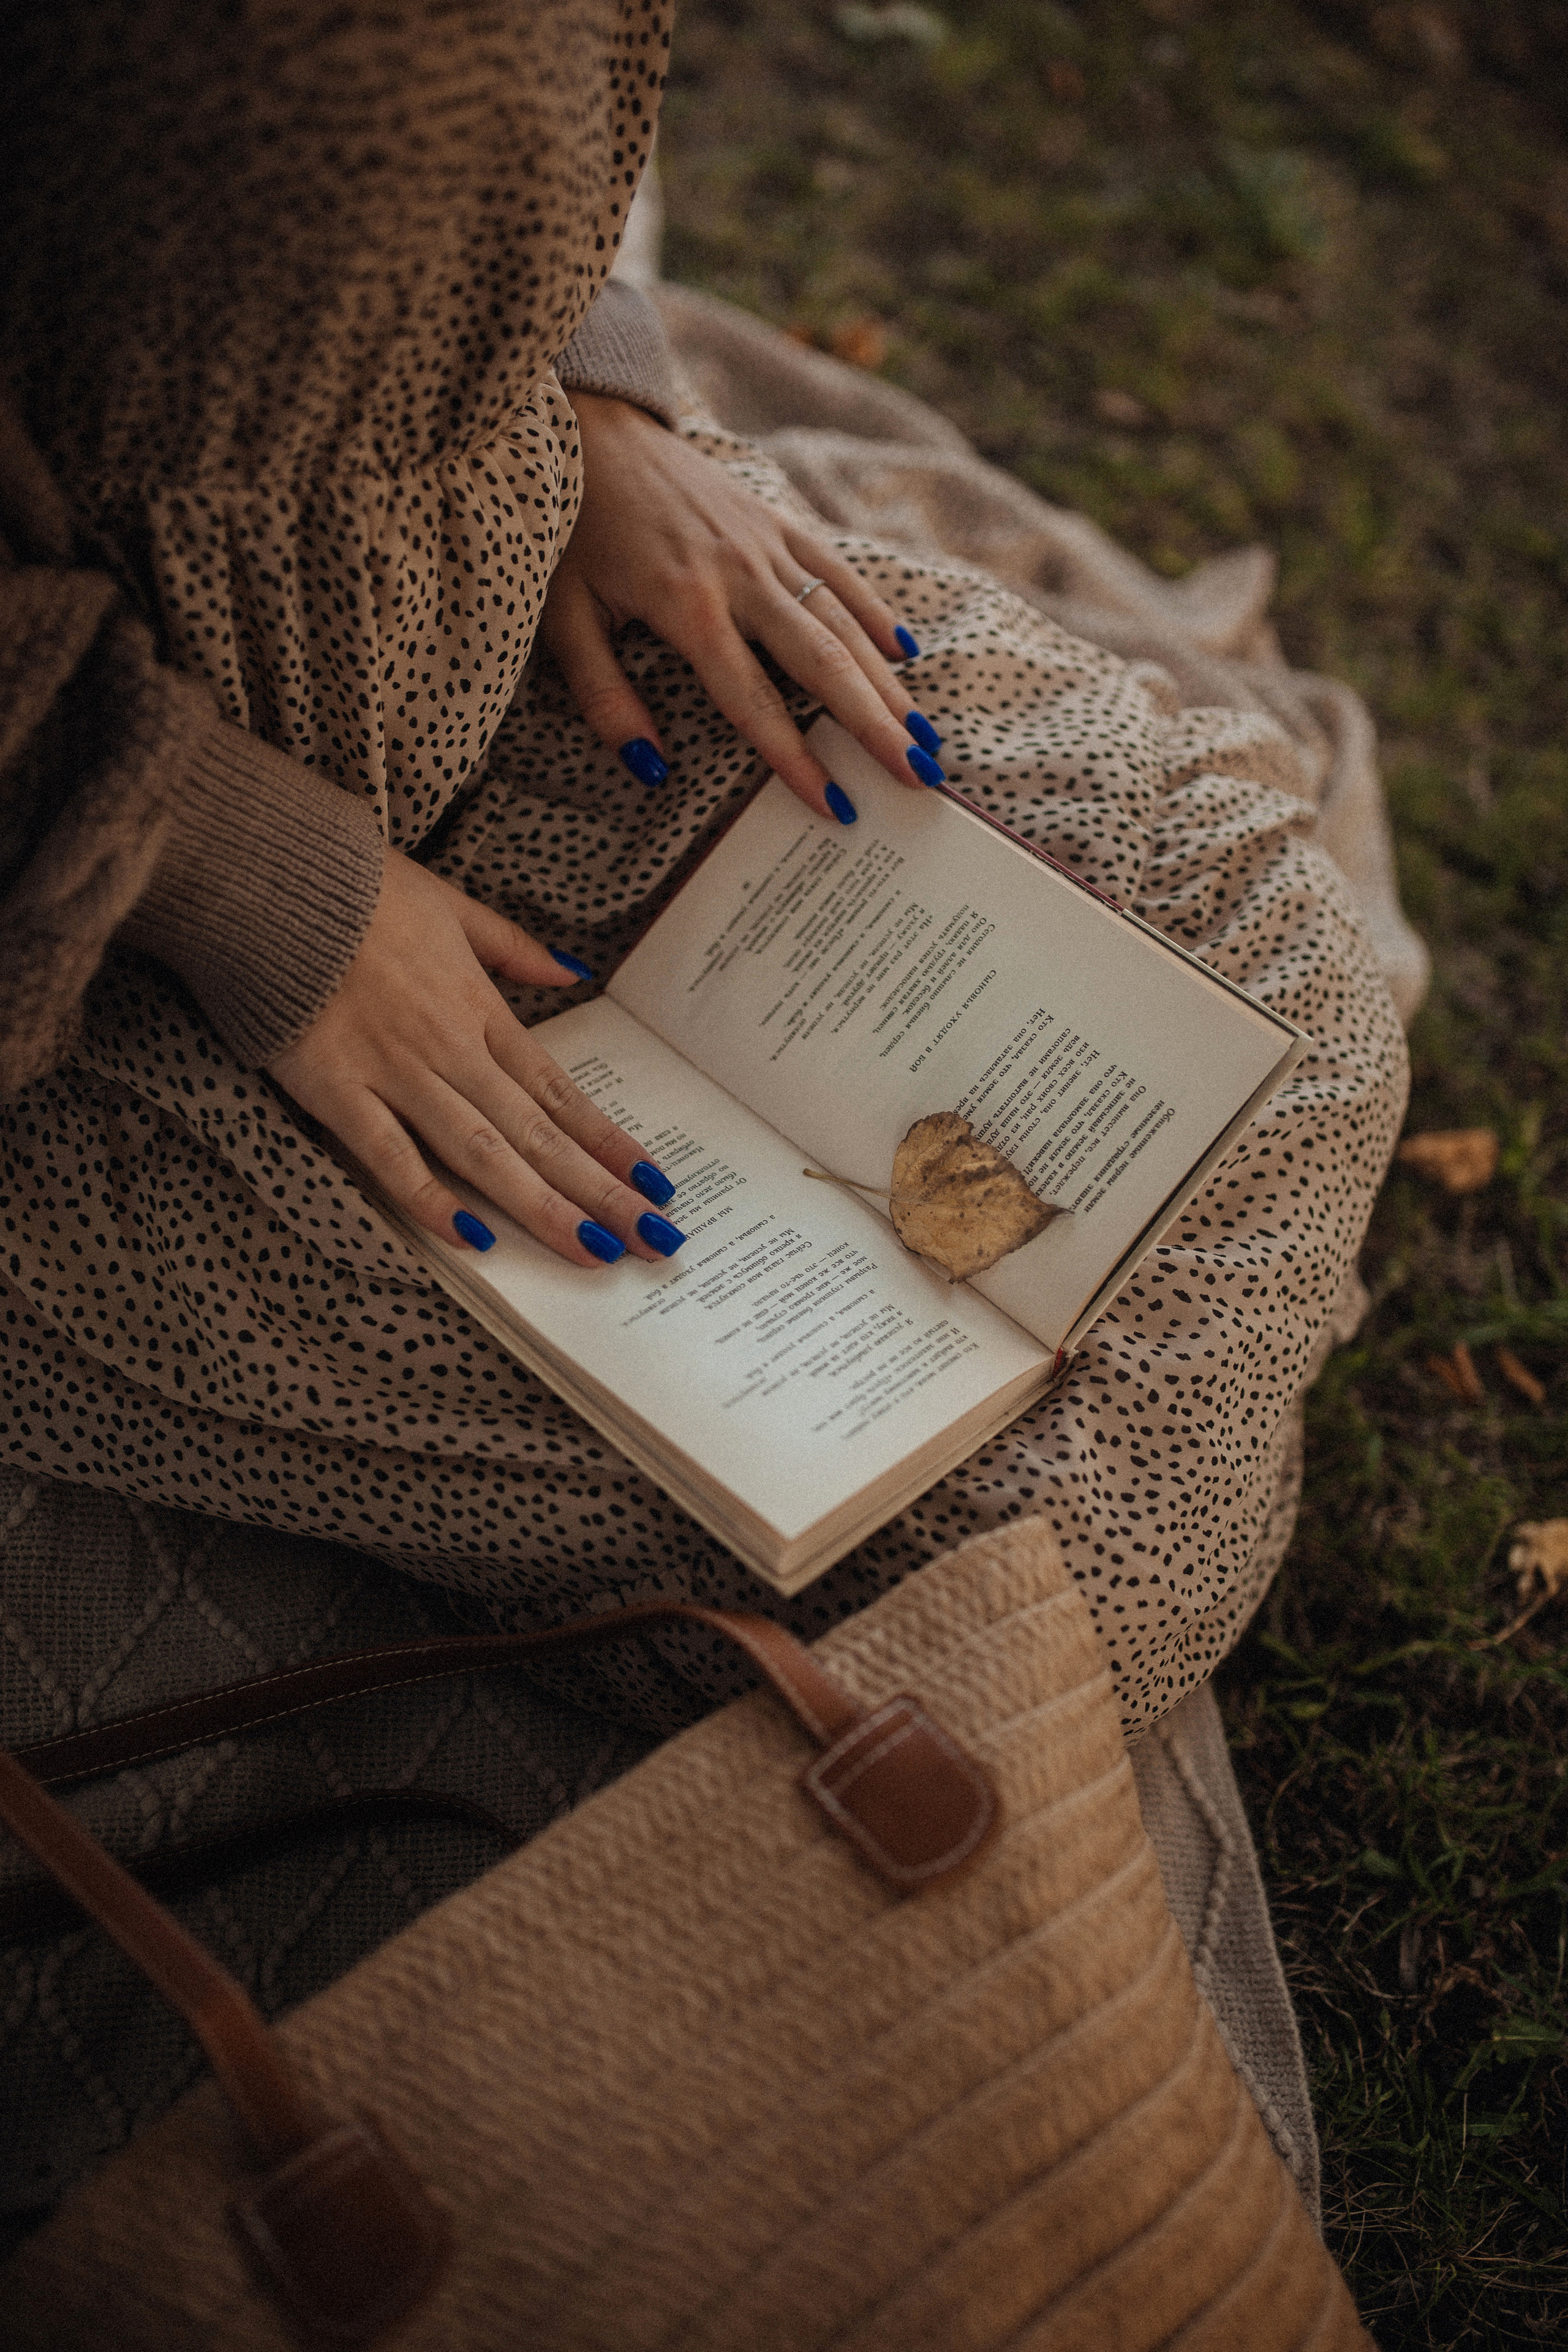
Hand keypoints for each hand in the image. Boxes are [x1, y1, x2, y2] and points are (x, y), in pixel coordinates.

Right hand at [268, 850, 679, 1266]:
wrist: (270, 880)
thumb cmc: (356, 889)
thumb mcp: (450, 904)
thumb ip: (511, 946)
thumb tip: (567, 971)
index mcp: (480, 1010)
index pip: (559, 1090)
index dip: (609, 1142)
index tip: (653, 1183)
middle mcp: (451, 1050)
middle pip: (537, 1134)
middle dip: (598, 1191)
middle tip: (650, 1240)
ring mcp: (396, 1075)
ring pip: (483, 1154)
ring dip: (541, 1207)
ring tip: (592, 1250)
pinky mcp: (339, 1092)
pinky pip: (391, 1158)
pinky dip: (431, 1200)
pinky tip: (473, 1240)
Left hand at [540, 394, 944, 821]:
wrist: (590, 429)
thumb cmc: (573, 531)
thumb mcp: (566, 619)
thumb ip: (605, 697)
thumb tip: (650, 767)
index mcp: (687, 606)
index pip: (753, 700)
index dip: (795, 758)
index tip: (834, 805)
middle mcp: (740, 575)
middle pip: (822, 662)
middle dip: (874, 725)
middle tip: (917, 775)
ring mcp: (766, 544)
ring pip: (842, 621)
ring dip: (886, 683)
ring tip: (923, 735)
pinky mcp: (777, 519)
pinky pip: (837, 571)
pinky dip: (873, 611)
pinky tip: (904, 654)